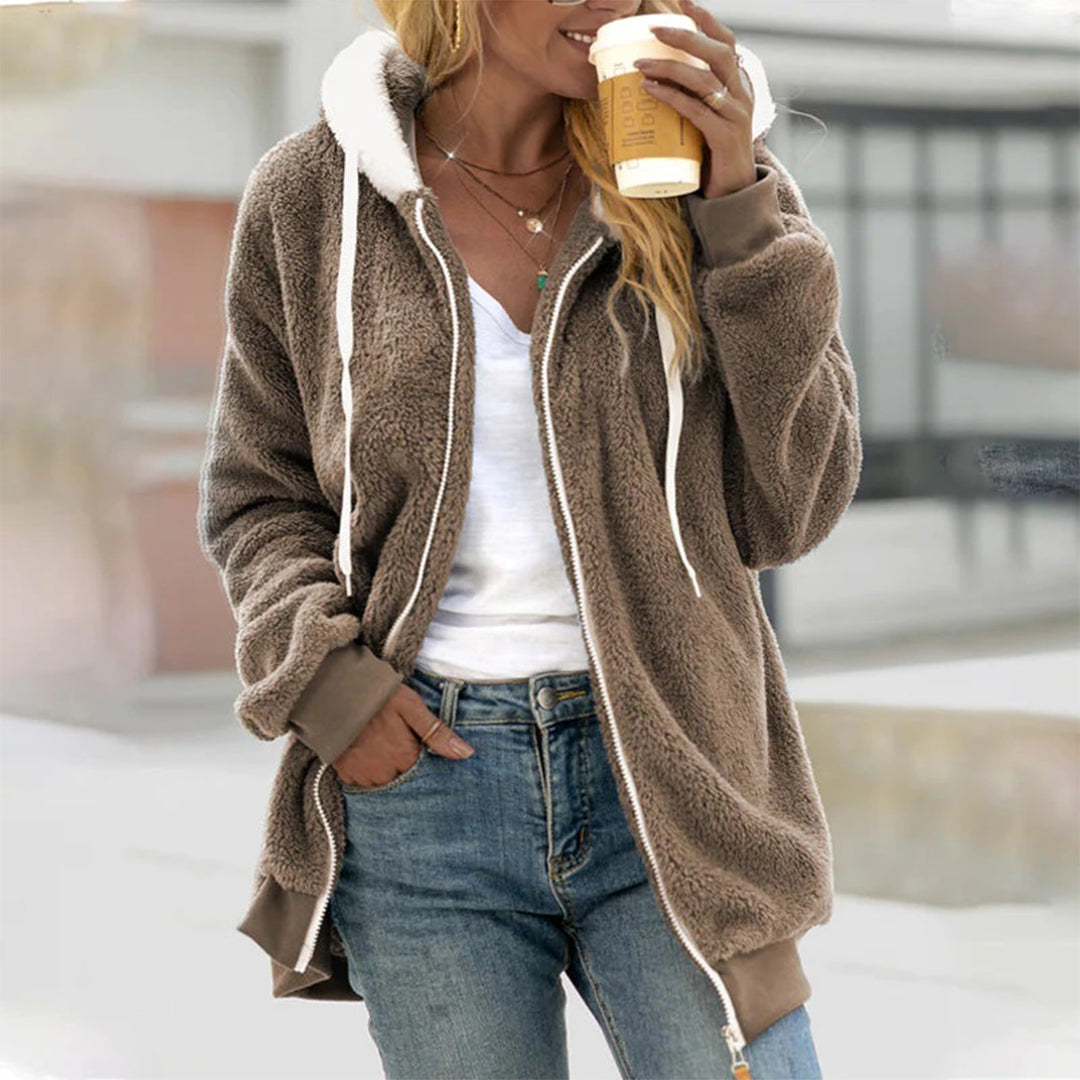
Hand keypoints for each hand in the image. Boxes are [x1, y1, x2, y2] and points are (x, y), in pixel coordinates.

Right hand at [332, 683, 474, 787]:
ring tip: (384, 748)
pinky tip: (370, 754)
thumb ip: (437, 733)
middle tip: (399, 744)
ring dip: (388, 772)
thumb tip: (466, 754)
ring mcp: (363, 775)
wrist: (334, 692)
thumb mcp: (412, 707)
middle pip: (403, 780)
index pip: (424, 774)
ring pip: (384, 783)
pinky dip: (369, 773)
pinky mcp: (345, 773)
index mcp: (404, 757)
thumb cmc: (377, 696)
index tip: (419, 748)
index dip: (423, 760)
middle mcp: (384, 773)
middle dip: (405, 767)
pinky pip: (363, 783)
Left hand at [632, 0, 755, 199]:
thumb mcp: (704, 118)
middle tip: (653, 29)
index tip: (683, 2)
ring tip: (640, 65)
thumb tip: (648, 79)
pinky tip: (651, 90)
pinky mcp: (725, 138)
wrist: (732, 195)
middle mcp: (742, 95)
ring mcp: (736, 116)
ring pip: (703, 80)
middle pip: (716, 53)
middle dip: (685, 36)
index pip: (726, 43)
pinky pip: (696, 110)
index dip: (706, 20)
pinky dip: (671, 97)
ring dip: (669, 68)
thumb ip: (689, 98)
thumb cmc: (712, 155)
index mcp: (739, 85)